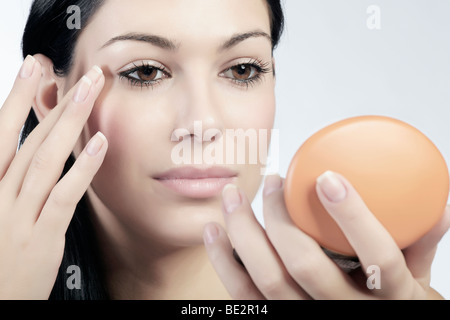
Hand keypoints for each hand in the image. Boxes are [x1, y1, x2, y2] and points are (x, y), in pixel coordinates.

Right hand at [0, 56, 107, 298]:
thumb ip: (10, 177)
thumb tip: (29, 145)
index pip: (1, 132)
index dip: (17, 97)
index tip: (34, 67)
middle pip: (27, 138)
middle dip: (50, 100)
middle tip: (70, 67)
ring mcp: (19, 216)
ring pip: (45, 159)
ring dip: (69, 121)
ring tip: (89, 90)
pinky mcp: (42, 237)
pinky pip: (65, 196)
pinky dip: (82, 168)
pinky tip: (100, 143)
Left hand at [203, 172, 449, 298]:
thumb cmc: (393, 306)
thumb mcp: (418, 282)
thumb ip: (420, 243)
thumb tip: (434, 202)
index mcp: (390, 298)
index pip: (376, 258)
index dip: (353, 218)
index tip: (328, 178)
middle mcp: (344, 312)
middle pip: (305, 266)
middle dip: (280, 218)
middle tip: (270, 181)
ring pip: (267, 281)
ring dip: (244, 233)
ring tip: (232, 197)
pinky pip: (244, 297)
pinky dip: (223, 263)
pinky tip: (214, 231)